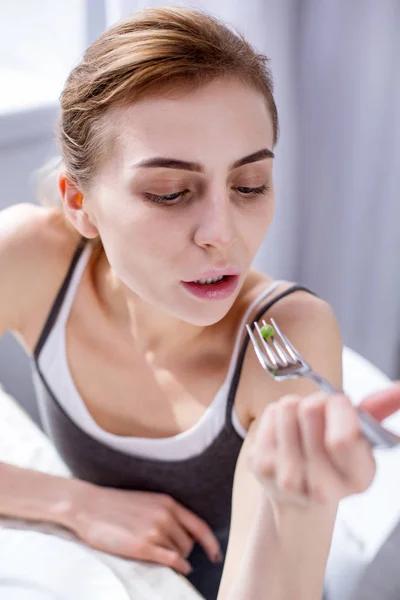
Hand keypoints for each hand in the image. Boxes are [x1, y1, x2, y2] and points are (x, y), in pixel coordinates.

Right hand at [69, 487, 221, 574]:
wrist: (89, 506)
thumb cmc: (115, 505)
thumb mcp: (147, 501)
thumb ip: (165, 513)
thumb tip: (180, 532)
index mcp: (167, 502)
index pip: (199, 526)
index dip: (211, 543)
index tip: (216, 555)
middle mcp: (165, 515)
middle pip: (189, 543)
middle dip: (185, 551)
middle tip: (173, 554)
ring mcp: (155, 531)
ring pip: (180, 552)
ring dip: (176, 558)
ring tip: (162, 556)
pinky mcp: (143, 546)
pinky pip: (171, 560)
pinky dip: (179, 566)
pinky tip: (178, 568)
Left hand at [247, 382, 399, 507]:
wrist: (296, 493)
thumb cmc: (332, 455)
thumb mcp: (360, 436)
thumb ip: (379, 410)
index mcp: (358, 478)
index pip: (343, 438)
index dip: (340, 408)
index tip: (340, 404)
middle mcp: (323, 488)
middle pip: (311, 410)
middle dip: (317, 401)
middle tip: (318, 413)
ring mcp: (288, 480)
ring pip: (287, 407)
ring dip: (294, 406)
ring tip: (300, 425)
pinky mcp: (261, 467)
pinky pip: (269, 414)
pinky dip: (276, 416)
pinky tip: (283, 435)